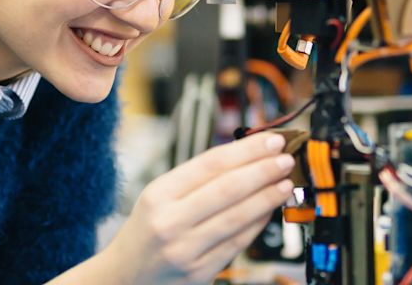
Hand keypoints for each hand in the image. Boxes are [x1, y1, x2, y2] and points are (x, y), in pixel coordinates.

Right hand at [51, 133, 294, 284]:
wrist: (125, 275)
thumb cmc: (147, 230)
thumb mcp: (159, 196)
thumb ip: (198, 178)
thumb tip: (246, 155)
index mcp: (159, 194)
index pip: (211, 164)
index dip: (247, 150)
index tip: (271, 141)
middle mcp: (170, 222)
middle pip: (227, 189)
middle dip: (263, 171)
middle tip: (286, 159)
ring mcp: (185, 250)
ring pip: (237, 217)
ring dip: (267, 197)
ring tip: (286, 183)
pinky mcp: (199, 272)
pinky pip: (237, 243)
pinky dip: (258, 224)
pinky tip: (270, 210)